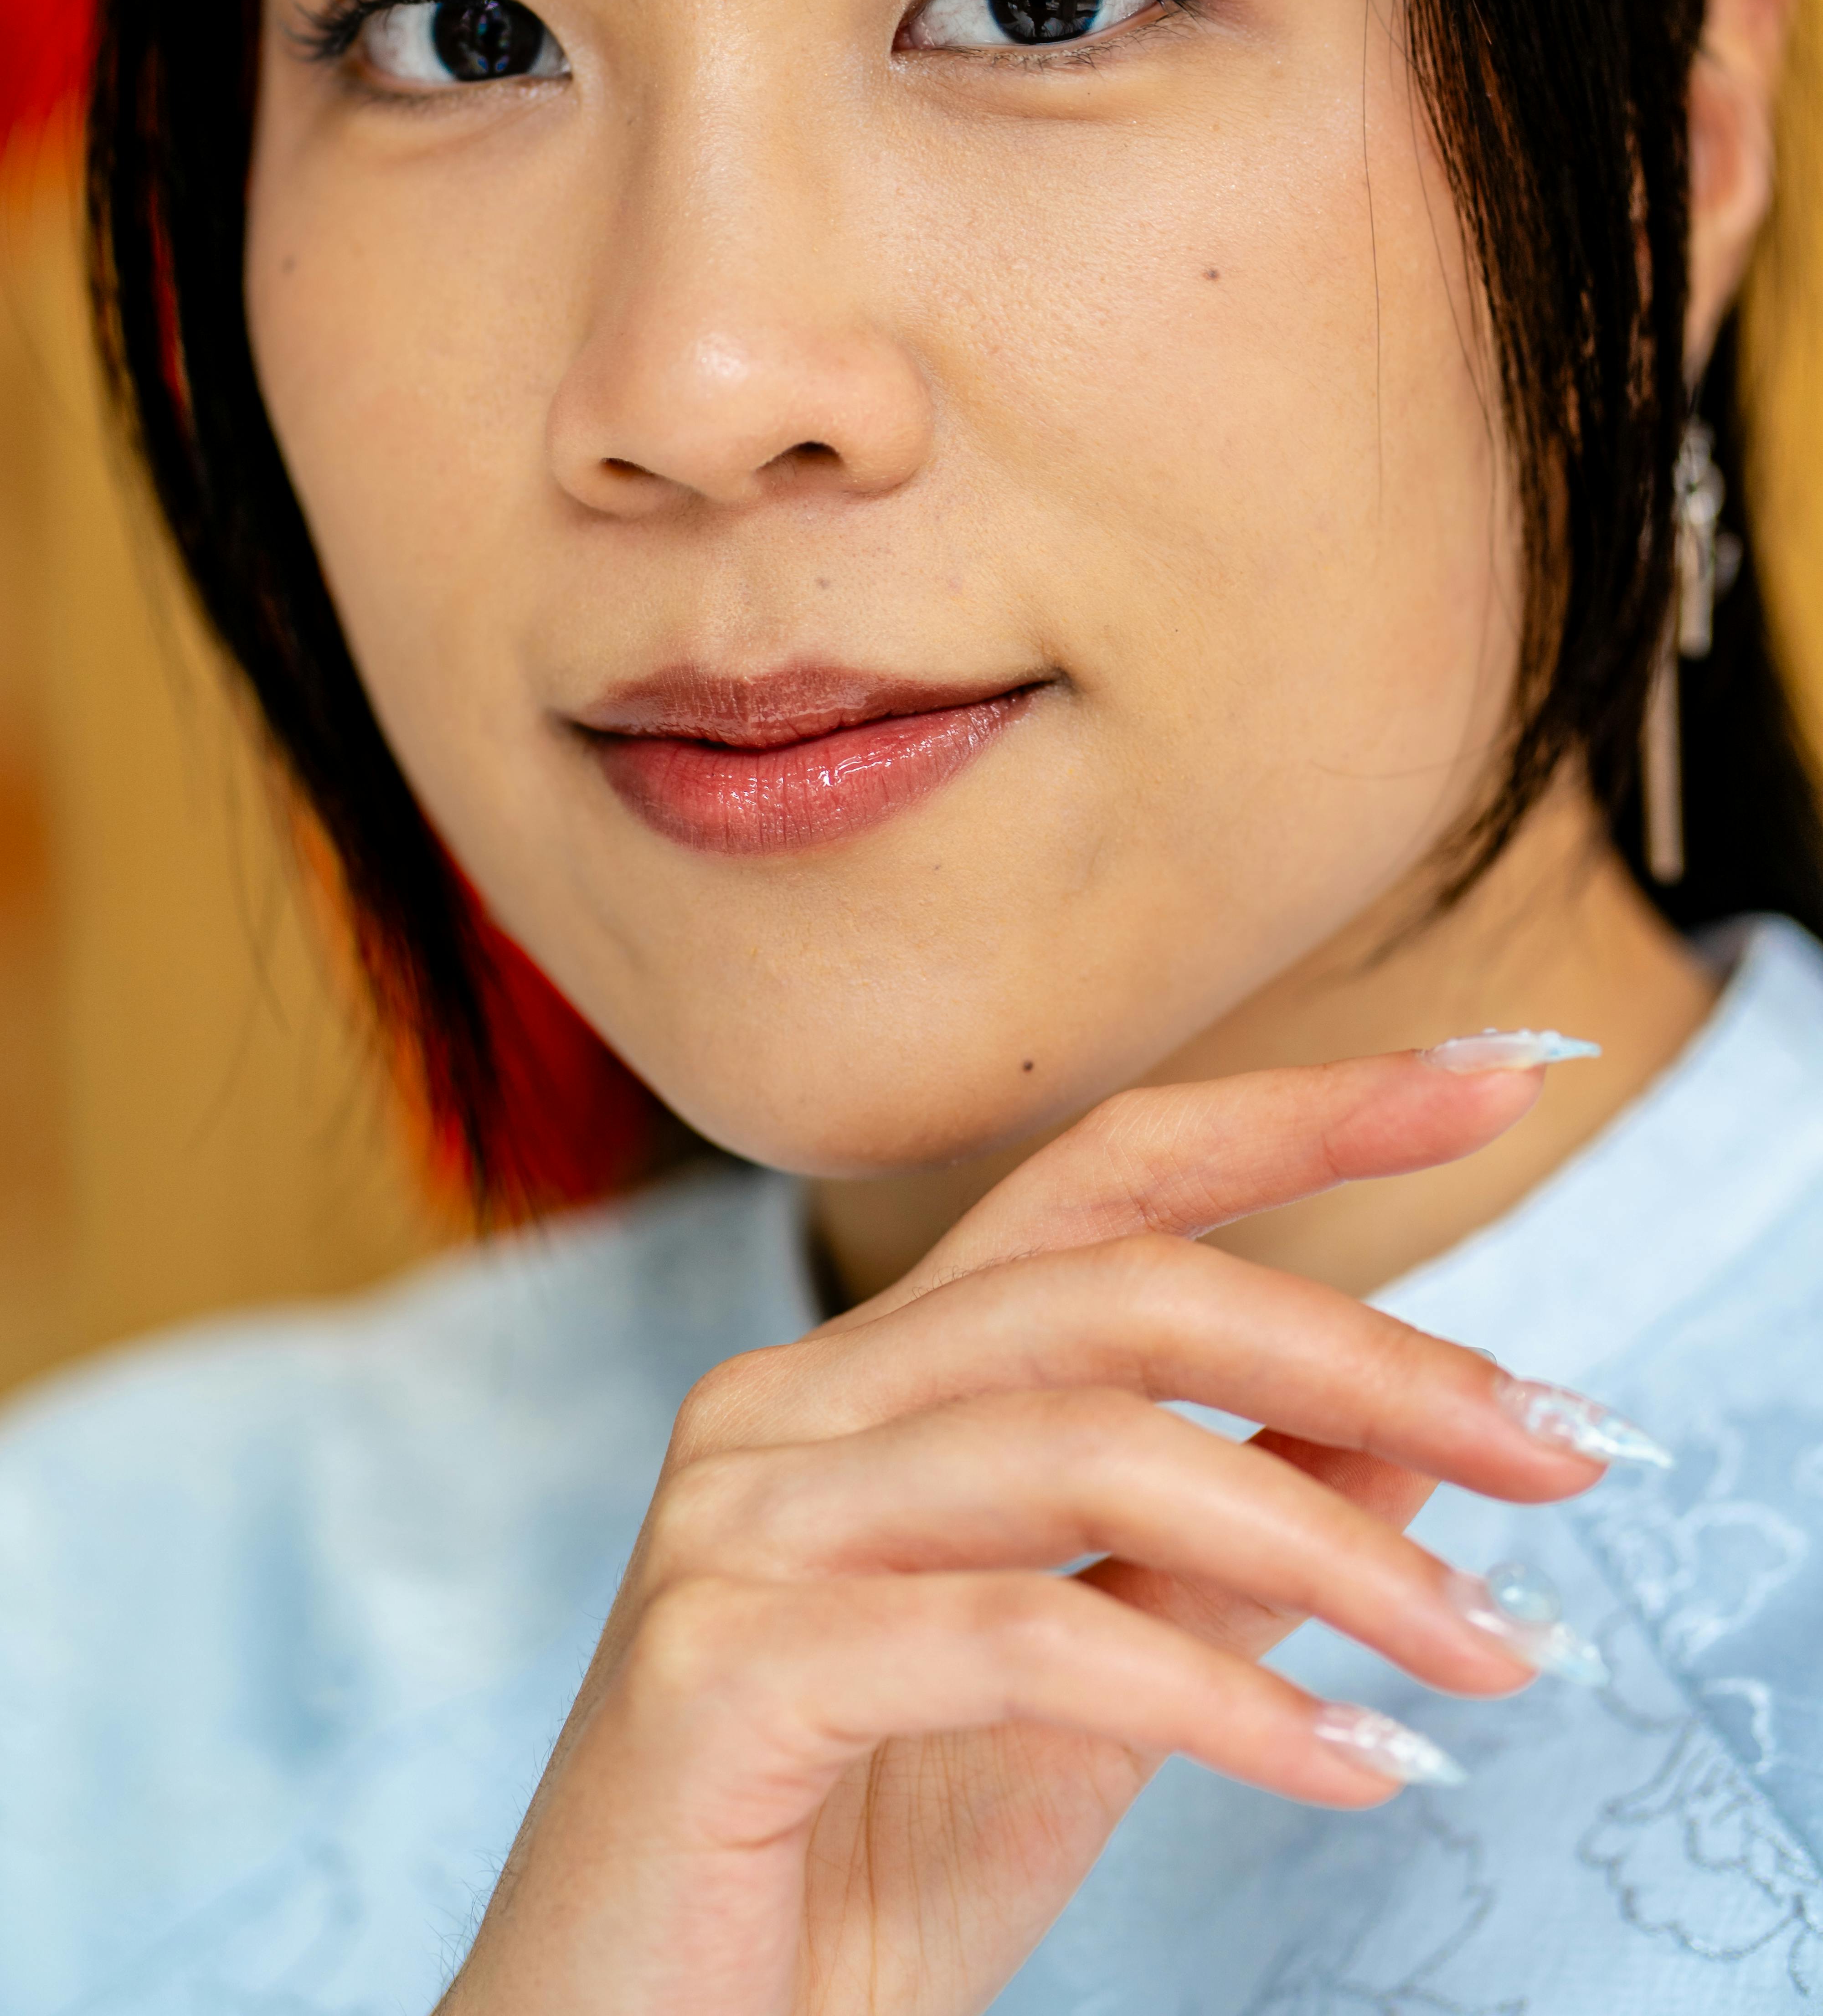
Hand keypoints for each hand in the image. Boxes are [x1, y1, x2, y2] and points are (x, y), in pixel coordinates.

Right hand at [446, 1052, 1609, 2014]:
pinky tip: (1353, 1764)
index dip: (1301, 1110)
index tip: (1498, 1070)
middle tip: (1566, 1440)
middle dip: (1368, 1351)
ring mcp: (738, 1517)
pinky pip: (1020, 1638)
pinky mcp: (716, 1660)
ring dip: (1332, 1551)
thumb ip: (1221, 1549)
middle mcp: (790, 1405)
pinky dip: (1216, 1697)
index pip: (1104, 1183)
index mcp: (870, 1381)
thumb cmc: (849, 1874)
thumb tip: (1412, 1436)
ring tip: (1492, 1651)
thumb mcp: (1093, 1695)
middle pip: (1116, 1290)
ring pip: (1084, 1448)